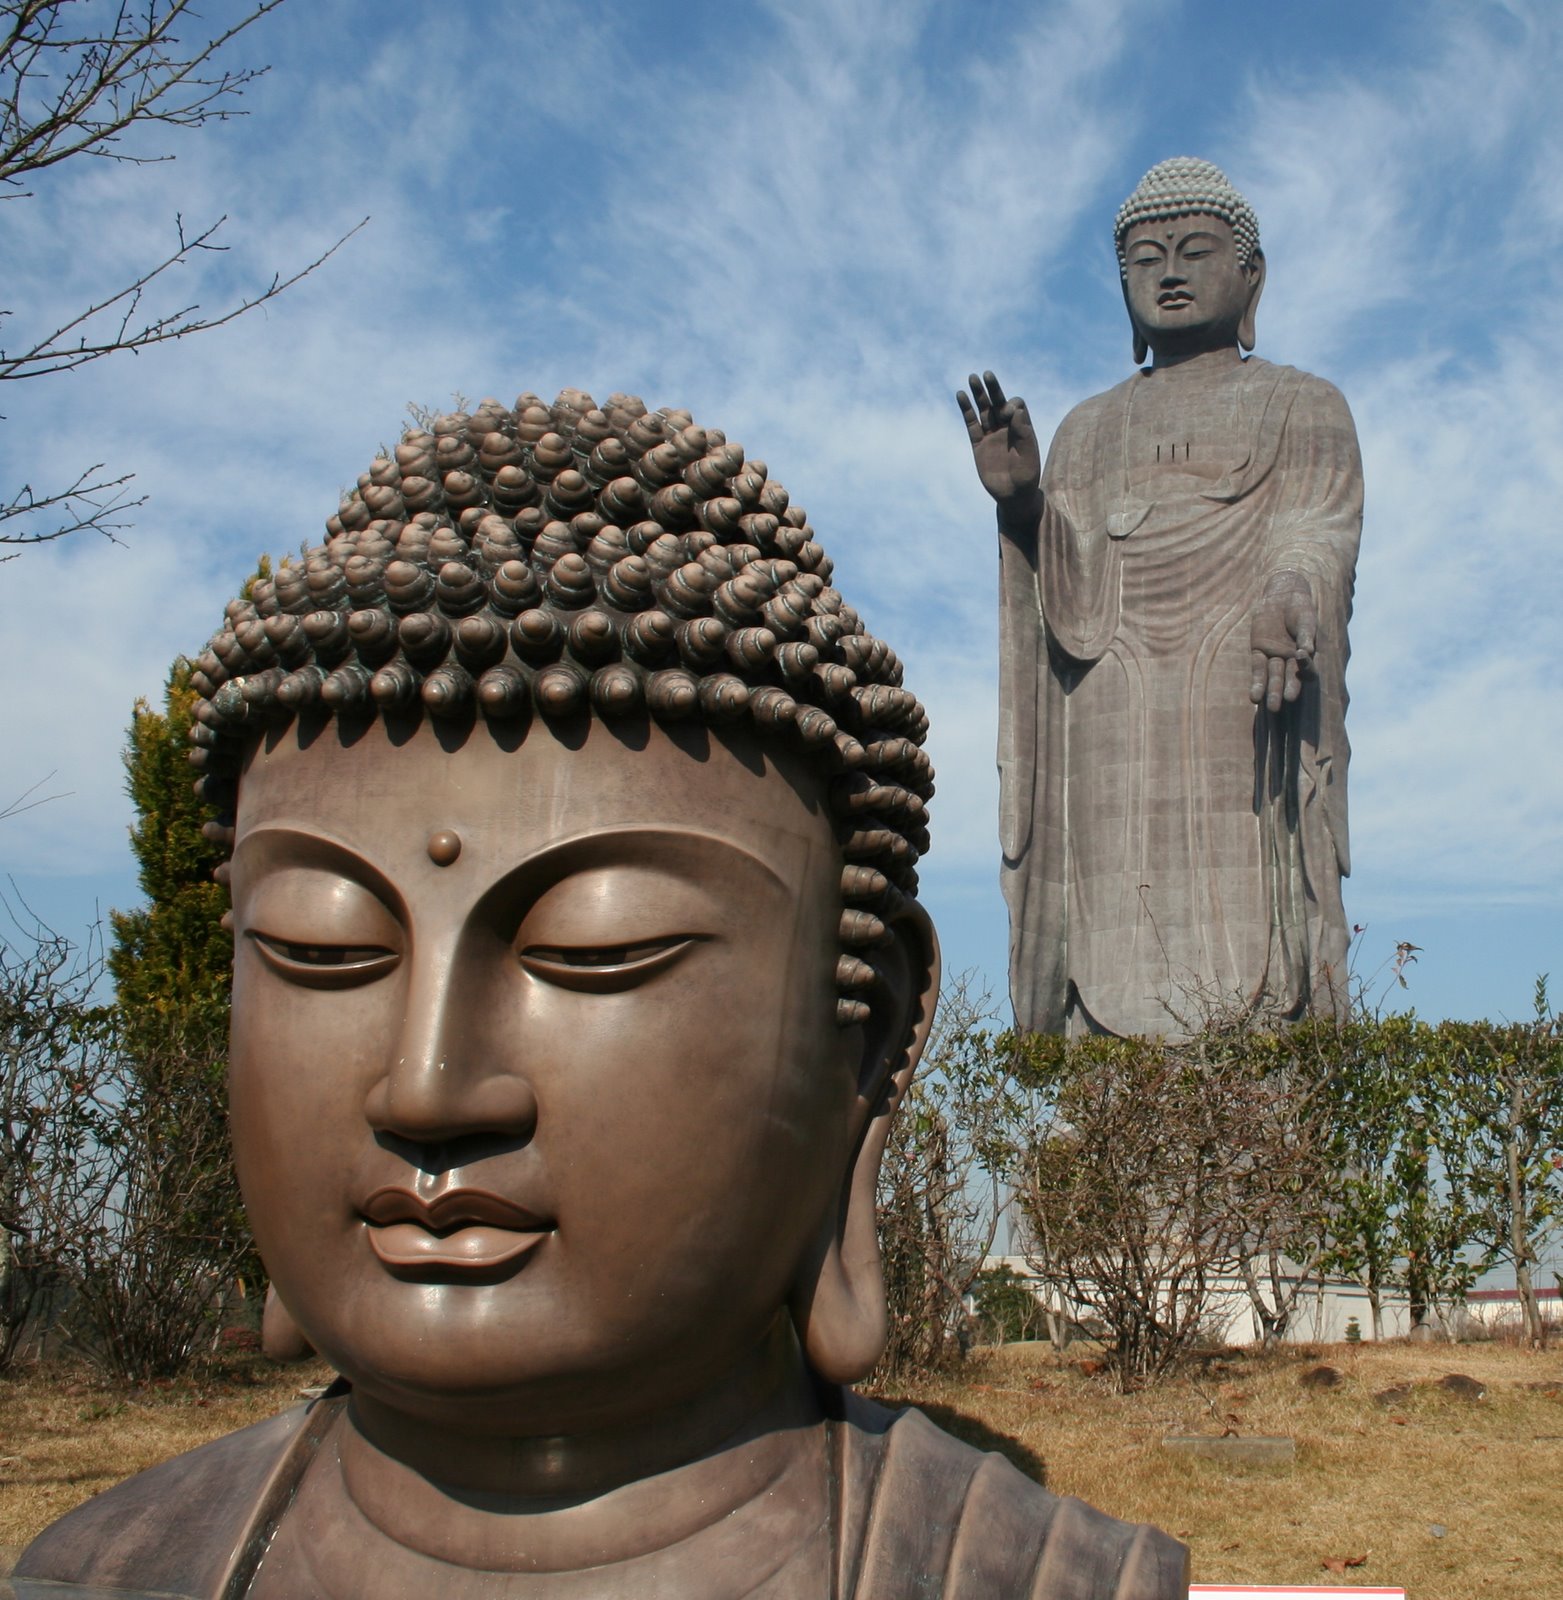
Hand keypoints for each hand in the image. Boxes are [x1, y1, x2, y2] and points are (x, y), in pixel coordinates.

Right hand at [958, 370, 1041, 512]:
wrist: (1013, 496)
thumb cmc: (1027, 477)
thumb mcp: (1029, 456)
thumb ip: (1024, 432)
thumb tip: (1015, 409)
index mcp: (1022, 428)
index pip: (1016, 406)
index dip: (1011, 407)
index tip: (1008, 417)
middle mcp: (1006, 428)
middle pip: (999, 402)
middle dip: (993, 388)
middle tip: (987, 374)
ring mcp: (991, 435)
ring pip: (984, 410)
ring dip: (979, 394)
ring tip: (972, 377)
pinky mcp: (978, 444)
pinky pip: (971, 424)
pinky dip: (966, 410)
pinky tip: (961, 395)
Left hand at [1249, 572, 1316, 712]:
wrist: (1284, 597)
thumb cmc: (1300, 610)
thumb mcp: (1306, 621)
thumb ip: (1306, 636)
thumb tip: (1307, 651)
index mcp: (1305, 656)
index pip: (1305, 671)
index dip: (1302, 673)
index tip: (1299, 672)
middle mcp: (1289, 660)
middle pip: (1286, 679)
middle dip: (1282, 692)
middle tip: (1278, 707)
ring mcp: (1273, 657)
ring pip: (1271, 677)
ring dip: (1268, 691)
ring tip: (1267, 706)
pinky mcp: (1259, 651)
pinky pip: (1257, 668)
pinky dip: (1256, 681)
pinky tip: (1254, 697)